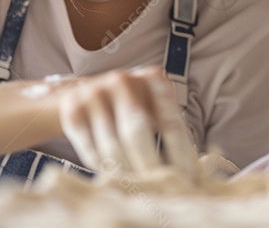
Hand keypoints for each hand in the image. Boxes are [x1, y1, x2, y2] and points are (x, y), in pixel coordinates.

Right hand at [58, 66, 198, 178]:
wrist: (87, 91)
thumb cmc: (135, 106)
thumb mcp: (157, 108)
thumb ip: (172, 129)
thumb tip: (195, 170)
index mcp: (153, 78)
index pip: (170, 122)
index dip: (180, 154)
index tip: (187, 180)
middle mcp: (123, 80)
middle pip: (138, 133)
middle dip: (149, 166)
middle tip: (158, 189)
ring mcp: (95, 92)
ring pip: (112, 145)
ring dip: (125, 171)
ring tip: (137, 188)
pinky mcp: (73, 109)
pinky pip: (90, 149)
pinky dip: (103, 168)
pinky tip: (114, 178)